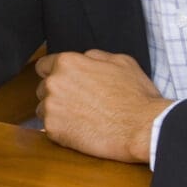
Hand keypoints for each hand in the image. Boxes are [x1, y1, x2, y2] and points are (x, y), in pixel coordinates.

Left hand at [33, 50, 170, 164]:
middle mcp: (53, 83)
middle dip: (57, 94)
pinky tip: (82, 130)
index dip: (55, 74)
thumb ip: (94, 56)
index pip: (43, 66)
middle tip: (80, 103)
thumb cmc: (136, 96)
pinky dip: (62, 130)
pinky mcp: (53, 130)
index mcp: (67, 63)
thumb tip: (84, 57)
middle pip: (43, 88)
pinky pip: (50, 128)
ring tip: (83, 118)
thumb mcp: (121, 62)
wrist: (144, 128)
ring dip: (58, 113)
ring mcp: (51, 108)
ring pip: (44, 109)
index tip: (65, 83)